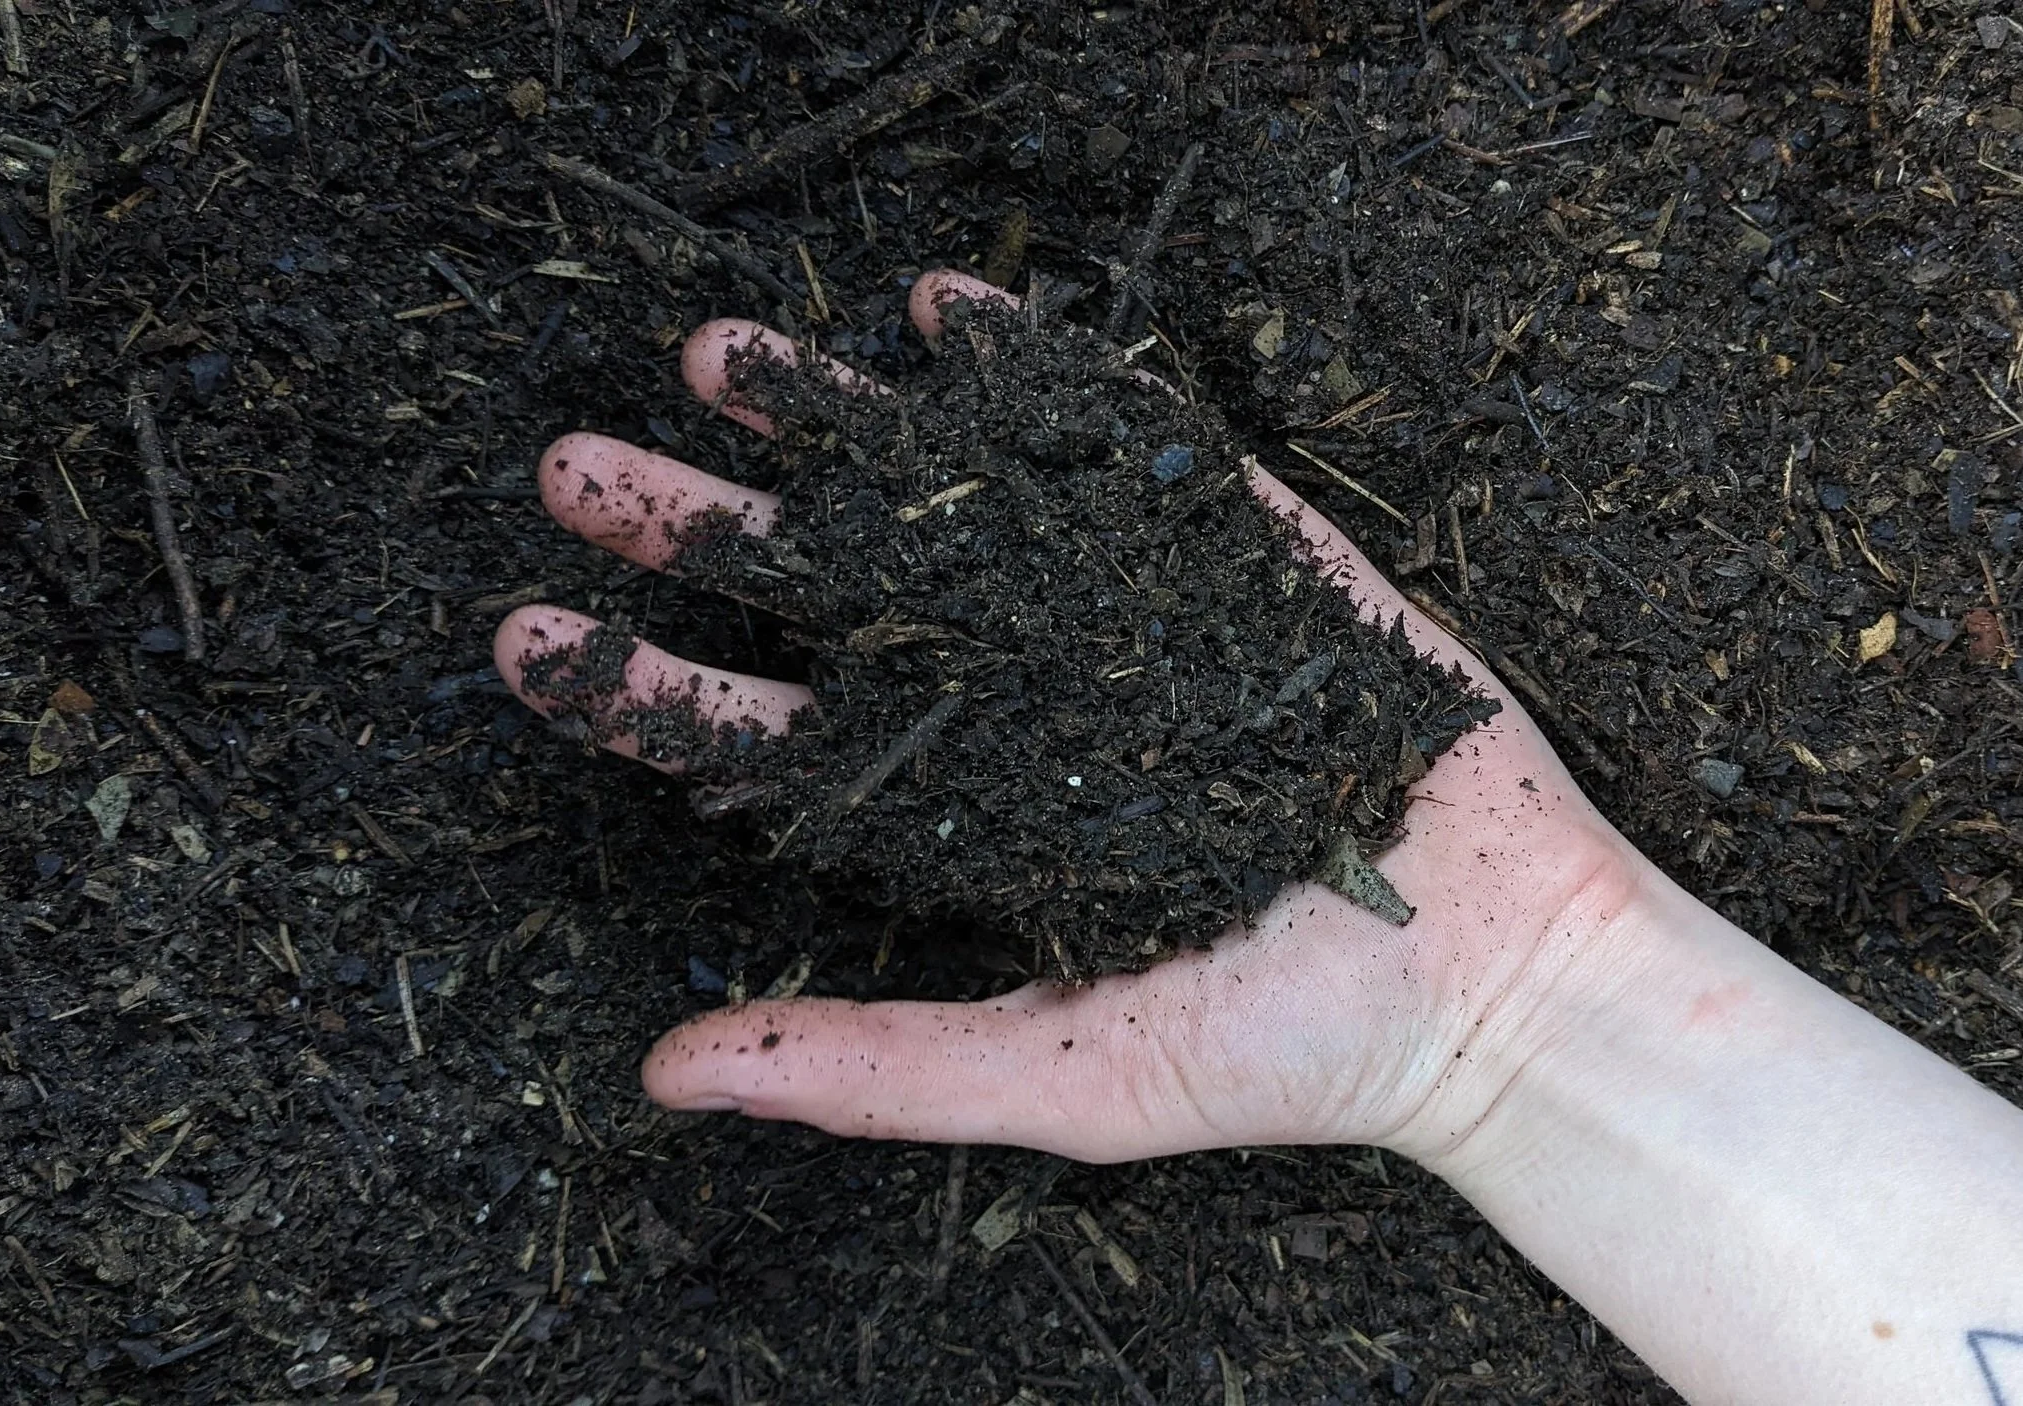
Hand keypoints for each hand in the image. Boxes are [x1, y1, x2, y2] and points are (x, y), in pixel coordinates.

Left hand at [493, 272, 1682, 1165]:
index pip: (770, 741)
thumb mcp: (1065, 1077)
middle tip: (577, 466)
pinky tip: (944, 308)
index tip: (519, 634)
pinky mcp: (1237, 549)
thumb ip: (876, 1065)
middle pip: (829, 596)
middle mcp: (1026, 703)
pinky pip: (1122, 438)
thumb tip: (669, 1069)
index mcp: (968, 819)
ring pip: (952, 495)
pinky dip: (1037, 366)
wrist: (1503, 973)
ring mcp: (1127, 616)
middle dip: (701, 526)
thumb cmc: (1289, 1050)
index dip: (642, 688)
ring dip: (833, 420)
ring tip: (719, 351)